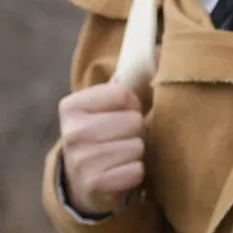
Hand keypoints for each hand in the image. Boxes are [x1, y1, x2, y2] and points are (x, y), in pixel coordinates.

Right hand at [59, 82, 145, 215]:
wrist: (82, 180)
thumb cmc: (103, 131)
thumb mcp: (109, 102)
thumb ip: (133, 75)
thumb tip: (161, 48)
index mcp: (71, 105)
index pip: (123, 93)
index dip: (132, 103)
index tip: (123, 111)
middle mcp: (71, 131)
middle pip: (133, 121)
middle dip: (135, 130)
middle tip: (122, 136)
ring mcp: (80, 160)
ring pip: (136, 146)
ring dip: (135, 151)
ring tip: (120, 153)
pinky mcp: (94, 184)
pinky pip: (136, 171)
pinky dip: (134, 172)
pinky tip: (120, 172)